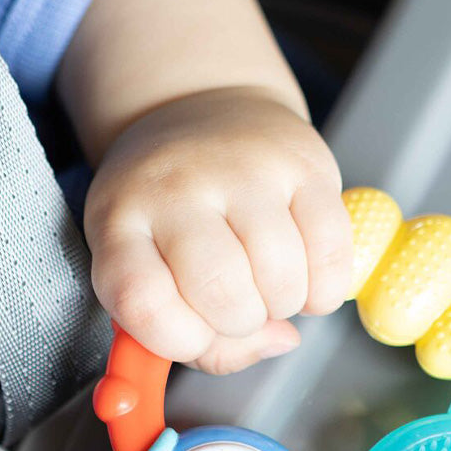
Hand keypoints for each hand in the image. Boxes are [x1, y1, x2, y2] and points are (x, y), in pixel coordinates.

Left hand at [84, 88, 352, 373]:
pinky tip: (309, 279)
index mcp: (120, 223)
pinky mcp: (302, 162)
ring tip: (273, 288)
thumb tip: (278, 342)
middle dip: (241, 323)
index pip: (142, 301)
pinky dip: (326, 286)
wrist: (200, 109)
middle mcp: (175, 189)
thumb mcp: (153, 268)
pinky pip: (331, 248)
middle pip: (219, 290)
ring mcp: (241, 169)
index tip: (195, 336)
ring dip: (285, 304)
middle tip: (242, 309)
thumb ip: (201, 337)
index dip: (178, 340)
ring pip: (280, 273)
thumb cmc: (172, 213)